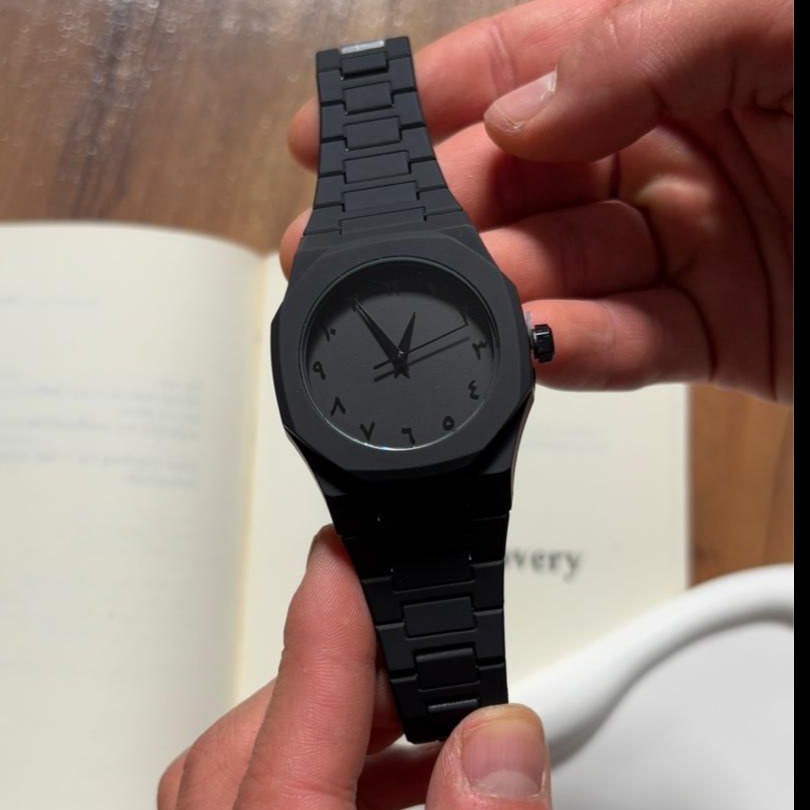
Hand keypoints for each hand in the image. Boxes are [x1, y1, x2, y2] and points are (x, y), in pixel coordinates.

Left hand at [158, 528, 551, 808]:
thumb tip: (501, 738)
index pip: (287, 727)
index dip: (322, 621)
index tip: (342, 548)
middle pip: (254, 733)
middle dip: (342, 673)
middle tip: (422, 648)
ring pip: (248, 762)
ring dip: (340, 727)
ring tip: (430, 728)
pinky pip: (253, 797)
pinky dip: (324, 772)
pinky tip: (400, 784)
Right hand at [282, 0, 792, 402]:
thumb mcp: (790, 19)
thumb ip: (650, 42)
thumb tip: (525, 112)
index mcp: (678, 51)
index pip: (527, 65)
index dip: (428, 95)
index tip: (339, 130)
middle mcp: (670, 145)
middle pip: (520, 179)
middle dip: (437, 212)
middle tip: (357, 245)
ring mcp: (683, 243)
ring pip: (557, 270)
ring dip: (499, 290)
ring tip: (449, 306)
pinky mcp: (709, 331)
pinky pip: (620, 344)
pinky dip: (572, 350)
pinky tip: (532, 347)